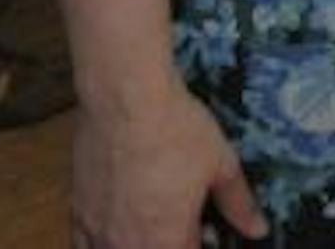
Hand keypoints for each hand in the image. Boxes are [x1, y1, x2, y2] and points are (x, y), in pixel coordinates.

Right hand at [70, 86, 266, 248]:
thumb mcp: (220, 164)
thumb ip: (238, 204)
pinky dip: (103, 243)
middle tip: (185, 224)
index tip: (207, 231)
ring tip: (155, 222)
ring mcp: (97, 232)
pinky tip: (117, 228)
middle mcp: (128, 245)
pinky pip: (83, 246)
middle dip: (172, 243)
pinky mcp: (76, 211)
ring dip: (139, 244)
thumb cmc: (178, 131)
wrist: (125, 101)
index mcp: (167, 240)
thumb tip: (258, 229)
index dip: (202, 244)